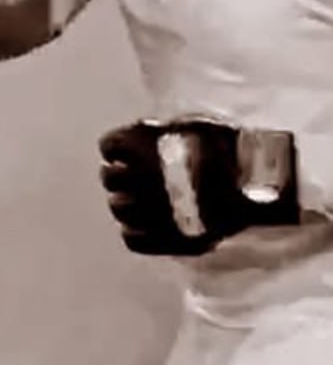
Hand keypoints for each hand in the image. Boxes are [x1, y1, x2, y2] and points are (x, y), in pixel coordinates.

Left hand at [99, 117, 299, 255]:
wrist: (255, 187)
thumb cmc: (227, 150)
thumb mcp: (190, 126)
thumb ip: (161, 131)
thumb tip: (146, 132)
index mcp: (137, 144)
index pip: (108, 146)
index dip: (117, 150)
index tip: (127, 153)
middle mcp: (135, 175)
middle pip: (109, 178)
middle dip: (120, 177)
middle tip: (134, 180)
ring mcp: (147, 208)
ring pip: (117, 208)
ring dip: (125, 204)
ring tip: (139, 204)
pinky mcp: (163, 237)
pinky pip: (132, 238)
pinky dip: (135, 232)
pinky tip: (146, 227)